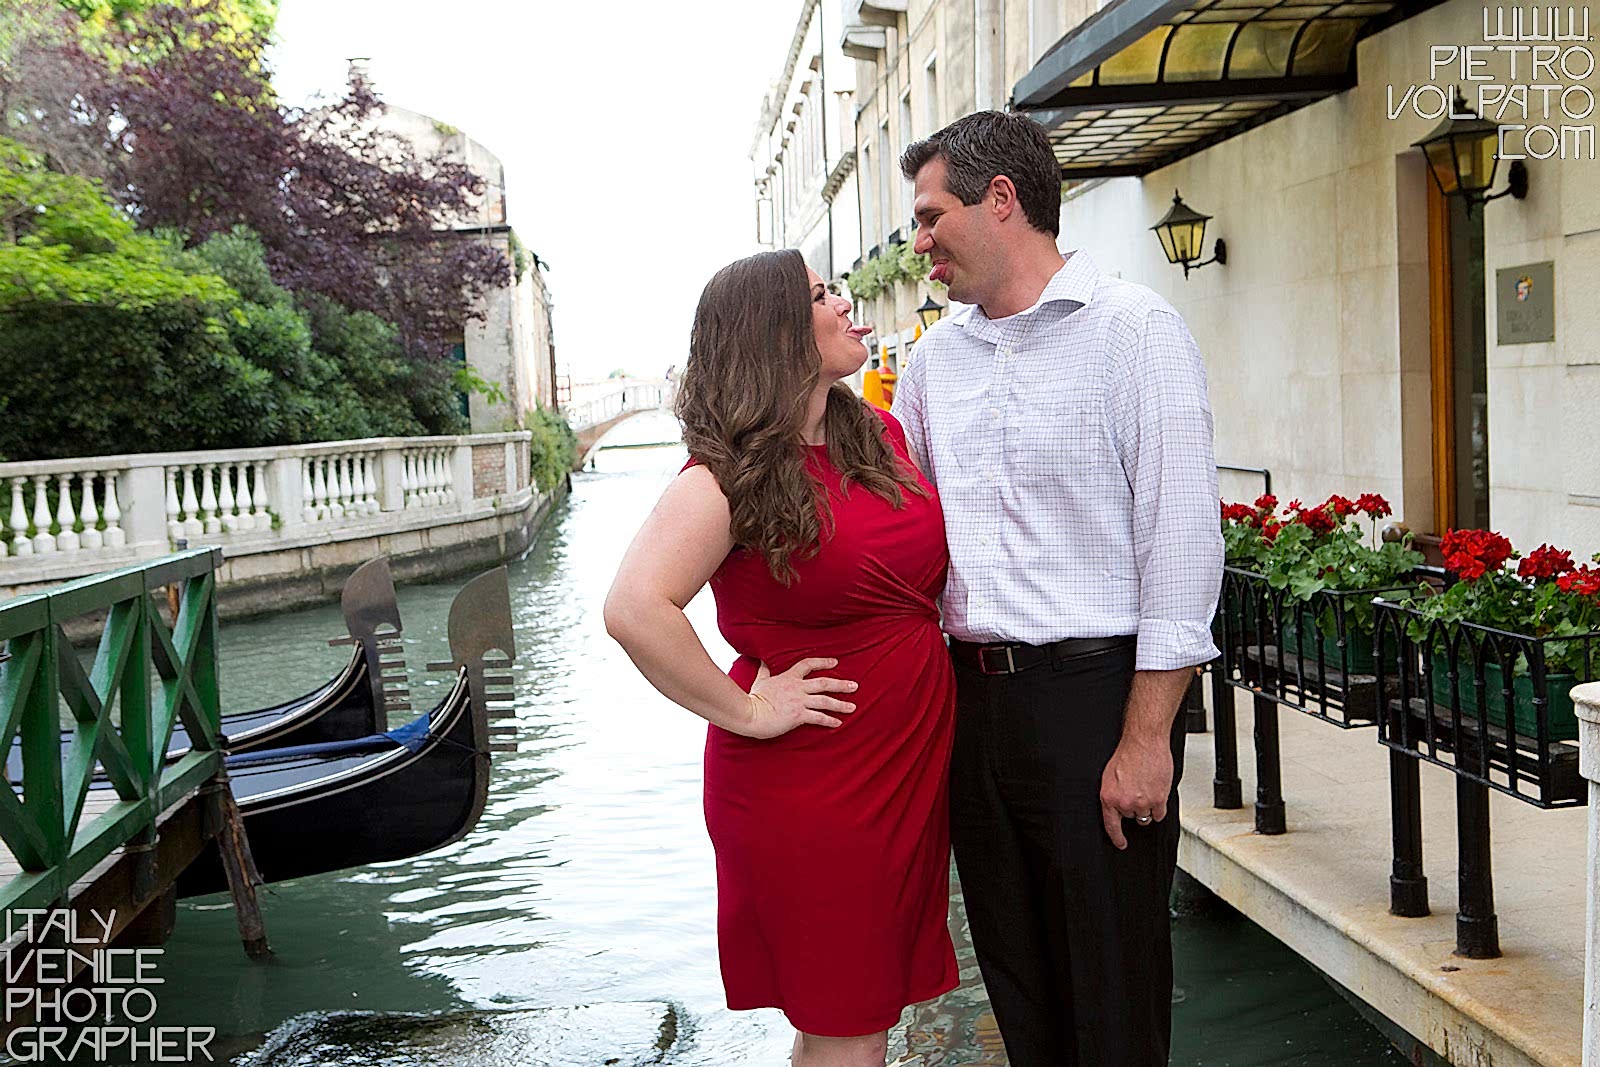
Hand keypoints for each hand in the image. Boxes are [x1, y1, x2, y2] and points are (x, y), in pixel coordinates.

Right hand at [738, 658, 857, 738]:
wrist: (749, 713)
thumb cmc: (752, 699)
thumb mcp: (759, 681)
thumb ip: (764, 671)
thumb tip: (761, 660)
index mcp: (788, 677)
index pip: (808, 665)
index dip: (823, 662)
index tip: (835, 662)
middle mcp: (797, 687)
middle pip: (824, 683)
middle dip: (841, 684)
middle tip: (855, 685)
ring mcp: (799, 701)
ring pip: (825, 701)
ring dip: (840, 704)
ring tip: (853, 707)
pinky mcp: (798, 716)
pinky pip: (818, 717)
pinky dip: (829, 720)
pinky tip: (838, 723)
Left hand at [1100, 737, 1173, 849]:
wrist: (1144, 742)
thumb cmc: (1128, 754)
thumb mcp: (1110, 776)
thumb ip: (1114, 794)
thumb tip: (1118, 806)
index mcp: (1108, 797)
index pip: (1111, 825)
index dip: (1116, 837)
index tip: (1121, 843)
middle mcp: (1124, 803)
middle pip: (1131, 816)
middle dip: (1135, 806)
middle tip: (1138, 790)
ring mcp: (1141, 803)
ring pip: (1146, 816)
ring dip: (1148, 806)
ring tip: (1147, 787)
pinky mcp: (1158, 800)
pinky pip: (1160, 814)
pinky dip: (1159, 806)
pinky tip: (1156, 792)